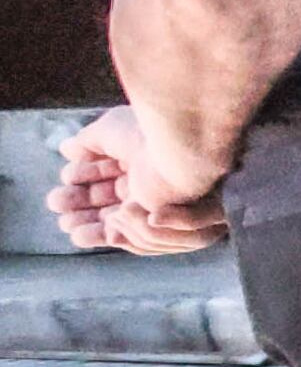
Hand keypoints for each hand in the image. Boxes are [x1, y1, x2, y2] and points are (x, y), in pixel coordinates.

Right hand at [51, 106, 231, 253]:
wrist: (178, 159)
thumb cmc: (145, 137)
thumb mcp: (109, 131)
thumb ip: (87, 142)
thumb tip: (66, 149)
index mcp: (138, 155)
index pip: (104, 170)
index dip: (82, 175)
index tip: (68, 177)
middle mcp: (146, 180)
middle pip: (106, 196)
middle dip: (78, 202)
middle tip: (56, 204)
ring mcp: (152, 202)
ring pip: (114, 218)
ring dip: (88, 223)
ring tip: (66, 224)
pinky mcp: (156, 224)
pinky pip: (128, 235)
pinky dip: (105, 235)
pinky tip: (83, 234)